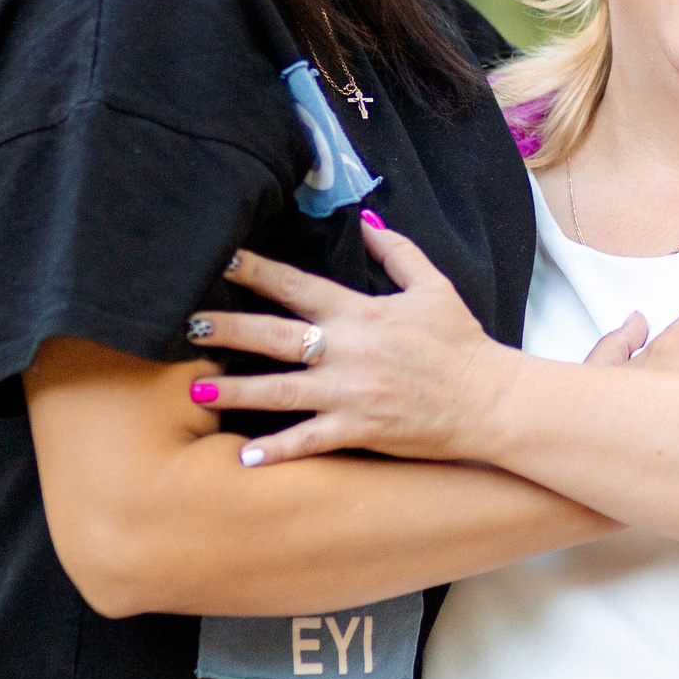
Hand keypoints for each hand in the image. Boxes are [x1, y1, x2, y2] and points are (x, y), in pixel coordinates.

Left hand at [186, 219, 517, 465]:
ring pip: (281, 390)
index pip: (298, 285)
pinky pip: (310, 441)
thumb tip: (367, 220)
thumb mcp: (434, 287)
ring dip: (236, 388)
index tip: (221, 259)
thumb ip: (397, 252)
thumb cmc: (462, 344)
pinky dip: (277, 450)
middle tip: (186, 323)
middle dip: (228, 327)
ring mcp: (352, 393)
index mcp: (362, 313)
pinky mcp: (360, 430)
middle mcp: (349, 350)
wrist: (491, 401)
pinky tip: (244, 457)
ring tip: (195, 388)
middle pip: (276, 335)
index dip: (257, 271)